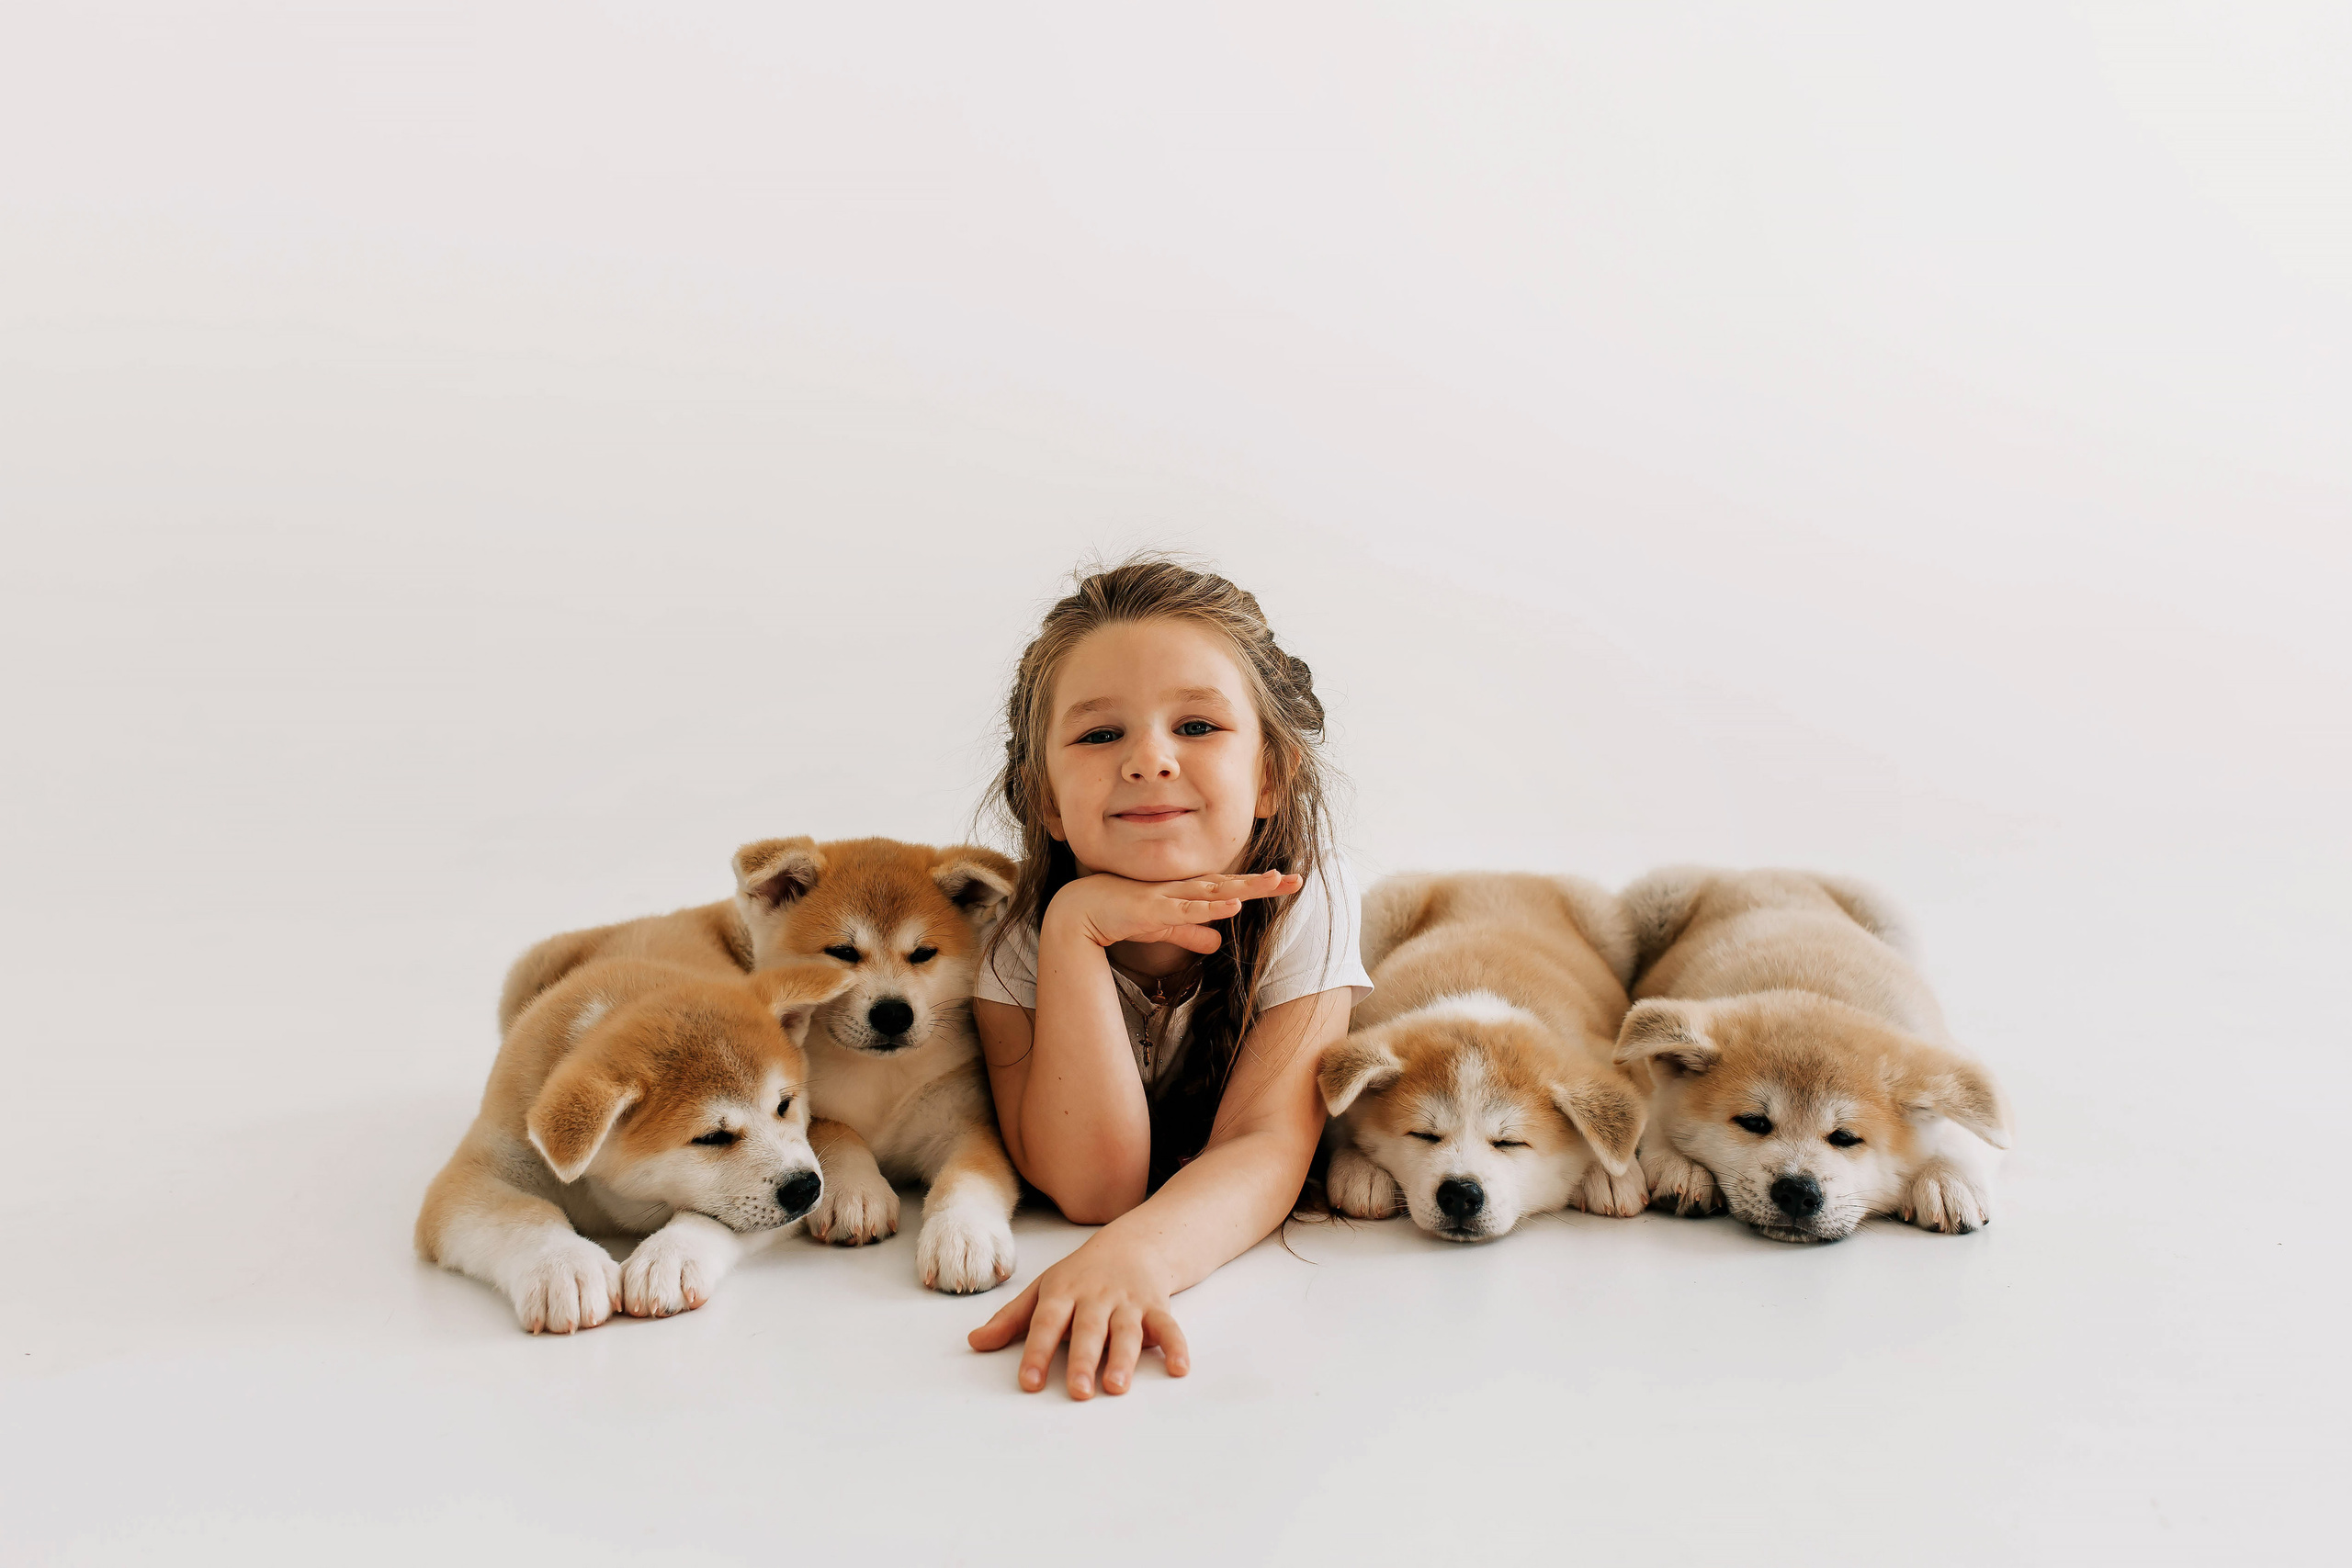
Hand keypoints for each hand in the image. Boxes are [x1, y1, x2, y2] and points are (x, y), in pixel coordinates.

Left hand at [967, 1232, 1191, 1398]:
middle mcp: (1096, 1297)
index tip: (1028, 1382)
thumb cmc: (1082, 1274)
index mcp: (1063, 1293)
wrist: (1136, 1241)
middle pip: (1088, 1329)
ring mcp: (1128, 1301)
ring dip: (1124, 1358)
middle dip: (1084, 1360)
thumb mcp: (1044, 1289)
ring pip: (1127, 1331)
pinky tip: (1179, 1368)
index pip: (1045, 1322)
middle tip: (1079, 1391)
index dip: (1036, 1351)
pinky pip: (1168, 1326)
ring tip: (1117, 1386)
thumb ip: (1011, 1319)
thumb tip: (974, 1342)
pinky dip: (1176, 1346)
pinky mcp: (1157, 1306)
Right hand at [1045, 869, 1301, 954]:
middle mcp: (1183, 889)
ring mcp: (1169, 896)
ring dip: (1244, 887)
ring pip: (1214, 891)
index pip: (1231, 886)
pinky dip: (1210, 907)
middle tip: (1296, 880)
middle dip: (1263, 882)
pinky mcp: (1154, 909)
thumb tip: (1218, 943)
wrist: (1080, 910)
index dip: (1260, 885)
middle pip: (1231, 883)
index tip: (1289, 883)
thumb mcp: (1165, 927)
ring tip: (1274, 883)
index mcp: (1187, 892)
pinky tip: (1232, 904)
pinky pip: (1187, 909)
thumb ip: (1192, 934)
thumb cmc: (1123, 914)